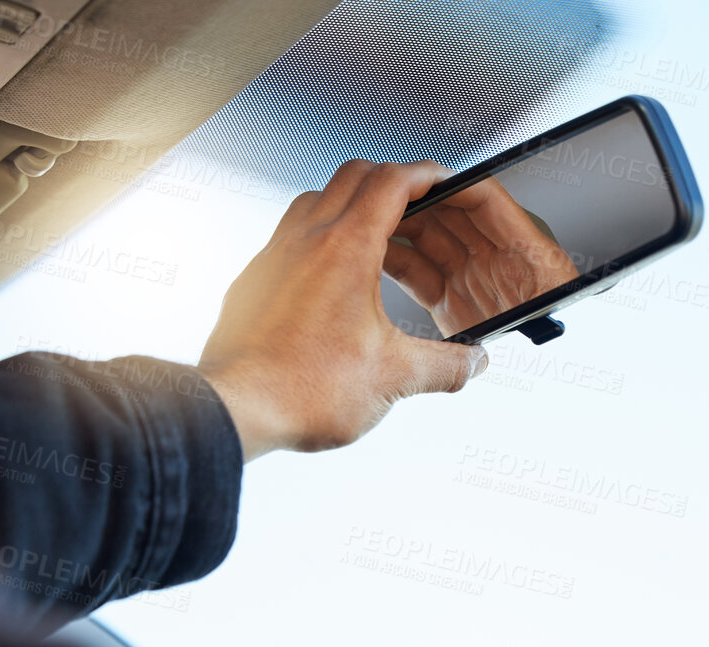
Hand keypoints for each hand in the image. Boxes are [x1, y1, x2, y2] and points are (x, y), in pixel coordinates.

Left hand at [199, 160, 489, 458]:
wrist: (237, 409)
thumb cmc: (301, 389)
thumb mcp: (394, 378)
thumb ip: (445, 365)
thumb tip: (471, 362)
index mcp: (347, 248)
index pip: (392, 181)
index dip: (426, 174)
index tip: (443, 180)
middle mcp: (306, 240)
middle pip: (353, 176)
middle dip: (391, 180)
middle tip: (416, 203)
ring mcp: (274, 256)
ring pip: (316, 200)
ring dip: (351, 205)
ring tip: (377, 237)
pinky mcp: (254, 281)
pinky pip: (290, 236)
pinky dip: (320, 238)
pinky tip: (333, 278)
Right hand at [383, 176, 580, 336]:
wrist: (554, 376)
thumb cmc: (558, 333)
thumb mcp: (550, 307)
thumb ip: (529, 285)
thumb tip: (532, 268)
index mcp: (526, 250)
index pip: (486, 200)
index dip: (452, 185)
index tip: (423, 178)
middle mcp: (495, 258)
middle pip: (450, 213)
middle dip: (419, 199)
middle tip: (384, 192)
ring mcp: (470, 278)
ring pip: (428, 239)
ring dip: (401, 227)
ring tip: (371, 218)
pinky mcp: (451, 302)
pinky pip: (417, 272)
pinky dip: (395, 261)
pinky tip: (374, 254)